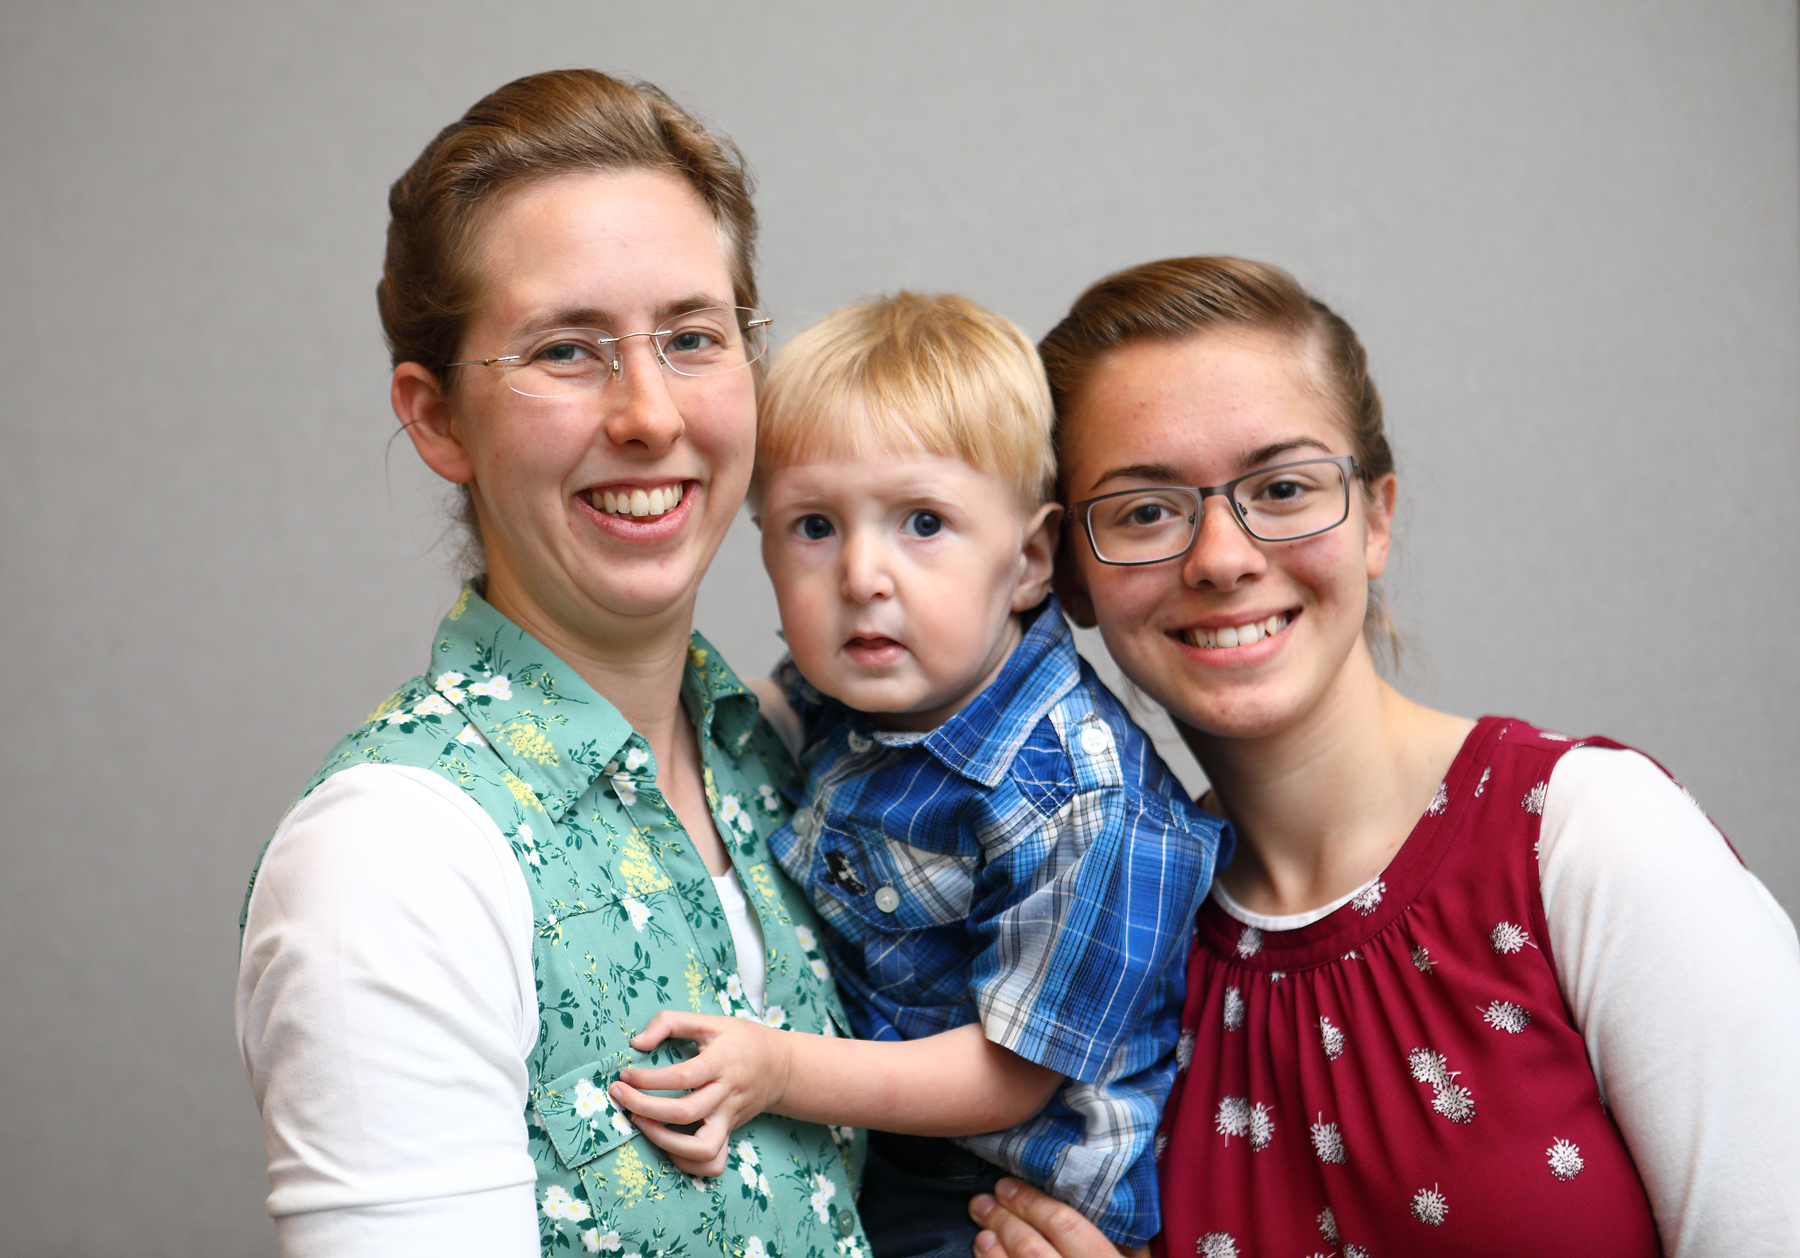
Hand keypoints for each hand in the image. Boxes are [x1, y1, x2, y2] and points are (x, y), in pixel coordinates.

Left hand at [610, 1009, 792, 1177]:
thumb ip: (671, 1022)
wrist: (781, 1067)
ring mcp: (729, 1119)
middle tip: (620, 1095)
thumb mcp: (711, 1021)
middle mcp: (726, 1094)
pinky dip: (687, 1163)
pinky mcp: (729, 1134)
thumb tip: (636, 1042)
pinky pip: (712, 1163)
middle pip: (684, 1113)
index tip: (626, 1074)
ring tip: (640, 1123)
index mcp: (722, 1062)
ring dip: (663, 1142)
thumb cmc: (742, 1040)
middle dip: (644, 1107)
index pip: (684, 1076)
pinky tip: (667, 1144)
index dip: (649, 1078)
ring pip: (701, 1148)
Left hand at [968, 1179, 1146, 1257]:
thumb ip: (1125, 1242)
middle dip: (1002, 1219)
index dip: (1030, 1201)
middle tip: (982, 1202)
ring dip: (992, 1249)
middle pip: (1031, 1248)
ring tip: (982, 1231)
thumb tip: (1098, 1204)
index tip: (1007, 1185)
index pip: (1064, 1223)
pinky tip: (986, 1257)